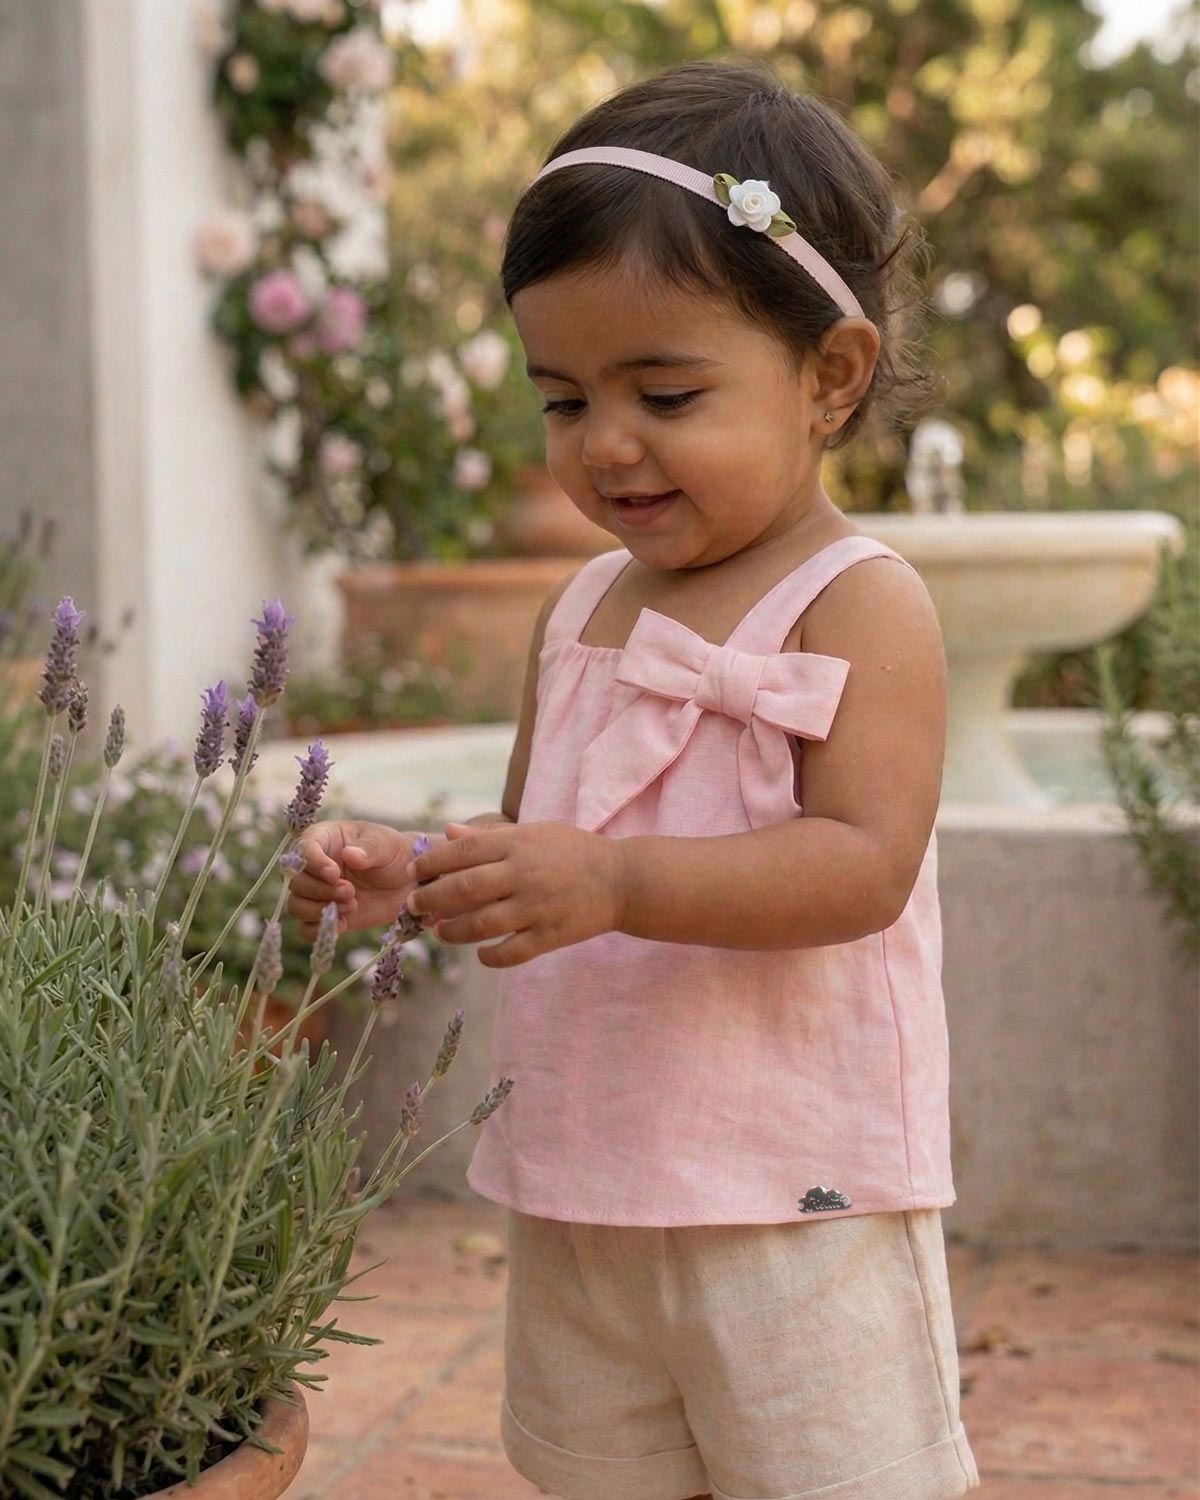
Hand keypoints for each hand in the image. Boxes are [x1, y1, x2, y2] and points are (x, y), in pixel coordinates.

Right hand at [286, 820, 431, 938]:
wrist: (408, 883)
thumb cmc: (395, 854)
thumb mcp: (387, 845)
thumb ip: (369, 849)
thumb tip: (349, 855)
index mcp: (324, 839)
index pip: (303, 848)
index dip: (314, 863)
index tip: (334, 873)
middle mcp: (314, 867)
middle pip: (296, 882)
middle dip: (321, 890)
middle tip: (350, 891)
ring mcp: (318, 892)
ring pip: (296, 906)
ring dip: (319, 910)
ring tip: (351, 905)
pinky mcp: (325, 915)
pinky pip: (306, 929)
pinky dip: (321, 930)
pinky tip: (344, 923)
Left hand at [404, 820, 627, 968]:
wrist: (622, 880)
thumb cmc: (574, 851)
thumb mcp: (534, 832)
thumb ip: (490, 835)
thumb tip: (447, 832)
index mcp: (518, 844)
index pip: (464, 852)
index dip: (432, 863)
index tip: (413, 872)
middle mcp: (524, 874)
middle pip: (465, 889)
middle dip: (432, 899)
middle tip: (414, 906)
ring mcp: (537, 907)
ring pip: (482, 924)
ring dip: (453, 930)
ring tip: (440, 931)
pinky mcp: (550, 936)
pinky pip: (511, 953)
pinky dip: (490, 957)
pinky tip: (480, 954)